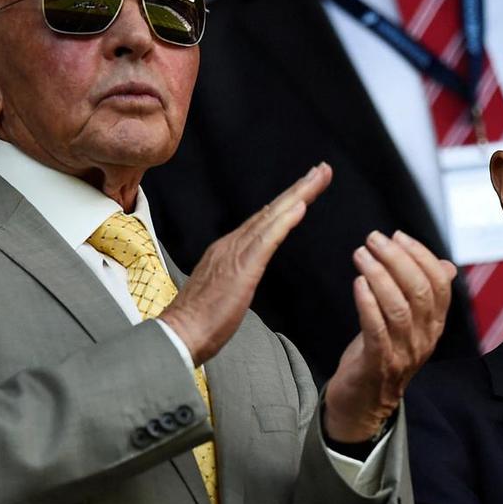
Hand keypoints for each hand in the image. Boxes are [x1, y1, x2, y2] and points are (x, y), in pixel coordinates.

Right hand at [160, 163, 331, 365]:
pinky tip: (300, 206)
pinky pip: (267, 239)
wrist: (179, 334)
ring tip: (318, 177)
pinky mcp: (241, 268)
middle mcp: (231, 243)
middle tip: (323, 170)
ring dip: (297, 195)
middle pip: (271, 211)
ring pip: (272, 217)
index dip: (287, 202)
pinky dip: (284, 221)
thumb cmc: (200, 321)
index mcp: (229, 249)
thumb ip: (235, 274)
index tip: (307, 187)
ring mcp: (235, 253)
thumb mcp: (223, 290)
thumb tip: (244, 271)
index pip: (264, 220)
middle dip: (299, 189)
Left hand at [324, 230, 456, 442]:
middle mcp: (425, 338)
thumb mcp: (408, 325)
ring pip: (400, 308)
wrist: (364, 405)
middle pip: (420, 291)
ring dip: (379, 275)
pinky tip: (358, 283)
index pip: (440, 284)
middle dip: (397, 259)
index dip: (420, 255)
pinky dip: (368, 303)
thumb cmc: (381, 357)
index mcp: (434, 325)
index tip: (397, 235)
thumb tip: (447, 265)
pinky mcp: (379, 365)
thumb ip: (425, 296)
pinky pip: (377, 330)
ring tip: (361, 254)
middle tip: (374, 238)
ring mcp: (404, 354)